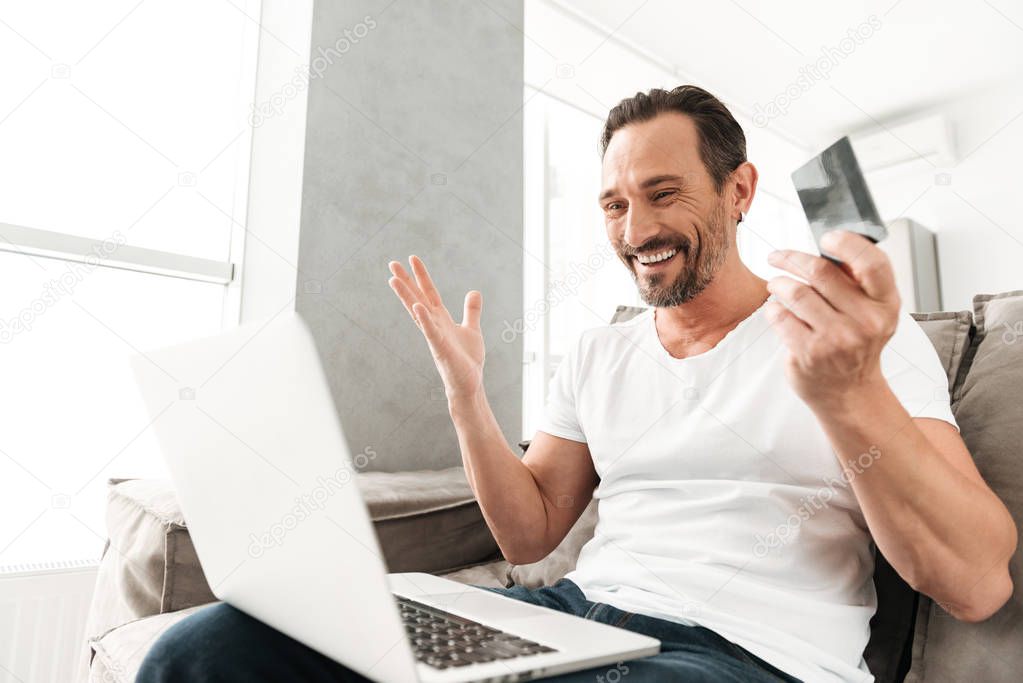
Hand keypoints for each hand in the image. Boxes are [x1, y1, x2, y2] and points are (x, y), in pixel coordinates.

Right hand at [388, 256, 484, 400]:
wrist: (469, 384)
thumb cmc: (467, 360)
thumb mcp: (472, 329)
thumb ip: (471, 310)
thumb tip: (474, 291)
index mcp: (440, 319)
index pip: (429, 293)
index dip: (421, 276)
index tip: (412, 258)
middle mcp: (433, 325)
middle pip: (417, 298)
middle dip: (405, 281)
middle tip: (392, 263)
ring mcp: (434, 336)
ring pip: (417, 312)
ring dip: (406, 296)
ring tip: (393, 280)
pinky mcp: (441, 349)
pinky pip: (431, 332)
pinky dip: (424, 320)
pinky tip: (417, 307)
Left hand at [764, 230, 900, 409]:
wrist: (848, 391)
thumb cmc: (856, 343)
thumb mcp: (872, 311)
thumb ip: (856, 280)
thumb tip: (829, 243)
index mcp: (886, 304)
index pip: (872, 263)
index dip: (847, 243)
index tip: (826, 237)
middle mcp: (866, 321)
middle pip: (821, 272)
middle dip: (792, 258)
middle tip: (777, 256)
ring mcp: (837, 339)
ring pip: (796, 292)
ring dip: (778, 283)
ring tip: (776, 285)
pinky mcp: (809, 353)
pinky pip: (780, 316)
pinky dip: (773, 308)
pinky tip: (778, 310)